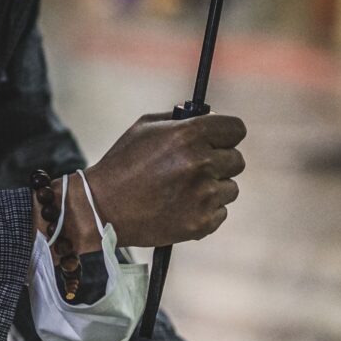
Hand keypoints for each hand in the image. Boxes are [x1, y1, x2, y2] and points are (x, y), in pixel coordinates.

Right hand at [85, 110, 246, 251]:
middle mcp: (200, 163)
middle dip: (220, 162)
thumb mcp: (146, 128)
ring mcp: (203, 195)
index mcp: (189, 135)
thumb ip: (182, 119)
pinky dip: (205, 210)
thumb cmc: (123, 163)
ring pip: (230, 188)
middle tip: (195, 168)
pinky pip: (221, 211)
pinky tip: (180, 206)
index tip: (220, 141)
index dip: (227, 135)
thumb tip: (211, 118)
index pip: (236, 129)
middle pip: (237, 160)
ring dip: (212, 188)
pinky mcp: (202, 222)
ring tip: (182, 190)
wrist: (103, 208)